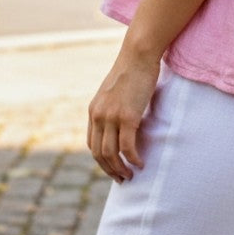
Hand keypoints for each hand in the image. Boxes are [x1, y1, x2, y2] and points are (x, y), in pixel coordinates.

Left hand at [87, 49, 160, 182]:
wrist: (139, 55)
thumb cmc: (132, 70)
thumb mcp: (116, 91)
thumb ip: (114, 106)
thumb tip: (124, 120)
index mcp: (94, 110)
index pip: (92, 144)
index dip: (102, 160)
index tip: (114, 167)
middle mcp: (99, 115)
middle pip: (99, 153)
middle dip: (110, 170)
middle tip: (122, 179)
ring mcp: (112, 116)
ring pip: (111, 153)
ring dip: (120, 169)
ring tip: (131, 175)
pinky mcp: (128, 116)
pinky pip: (127, 146)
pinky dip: (133, 159)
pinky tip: (140, 163)